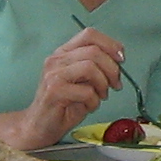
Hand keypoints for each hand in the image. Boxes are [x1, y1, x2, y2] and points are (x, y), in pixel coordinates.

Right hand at [14, 29, 126, 146]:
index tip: (121, 58)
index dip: (110, 44)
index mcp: (64, 53)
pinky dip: (94, 102)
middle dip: (112, 69)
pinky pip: (87, 91)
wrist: (39, 126)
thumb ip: (96, 67)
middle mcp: (56, 59)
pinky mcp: (54, 91)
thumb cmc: (63, 104)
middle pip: (94, 51)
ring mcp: (53, 74)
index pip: (89, 34)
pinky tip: (89, 107)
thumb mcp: (82, 80)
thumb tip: (118, 60)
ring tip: (101, 96)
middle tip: (115, 84)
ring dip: (103, 84)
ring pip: (91, 67)